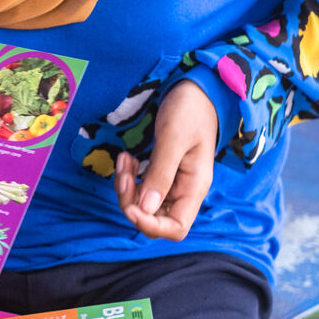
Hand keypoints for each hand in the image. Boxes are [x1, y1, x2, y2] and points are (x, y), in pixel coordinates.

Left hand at [113, 80, 216, 240]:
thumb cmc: (189, 110)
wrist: (195, 90)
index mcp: (194, 188)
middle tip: (124, 172)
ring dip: (126, 187)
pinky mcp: (160, 174)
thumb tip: (145, 209)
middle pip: (154, 218)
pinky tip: (127, 158)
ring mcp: (172, 184)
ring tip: (124, 159)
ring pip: (142, 204)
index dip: (150, 225)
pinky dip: (128, 178)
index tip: (130, 206)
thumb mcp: (173, 138)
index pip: (176, 228)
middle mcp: (183, 191)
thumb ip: (161, 173)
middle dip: (131, 202)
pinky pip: (140, 188)